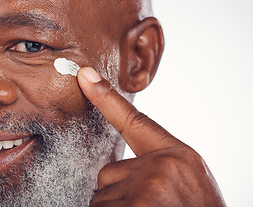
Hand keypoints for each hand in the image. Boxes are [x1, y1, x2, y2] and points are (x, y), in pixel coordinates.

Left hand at [77, 67, 225, 206]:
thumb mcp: (185, 181)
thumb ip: (154, 166)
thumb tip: (114, 171)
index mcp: (177, 155)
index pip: (135, 121)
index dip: (106, 97)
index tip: (84, 76)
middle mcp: (162, 166)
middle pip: (108, 173)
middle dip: (117, 192)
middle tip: (147, 205)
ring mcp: (148, 187)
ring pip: (102, 197)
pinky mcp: (137, 205)